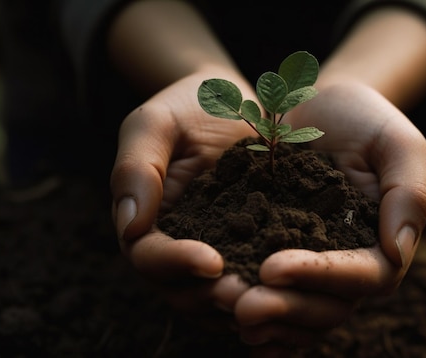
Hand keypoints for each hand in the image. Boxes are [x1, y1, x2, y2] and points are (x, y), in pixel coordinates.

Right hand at [110, 71, 255, 328]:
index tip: (212, 261)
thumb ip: (136, 168)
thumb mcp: (156, 123)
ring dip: (242, 304)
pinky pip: (254, 281)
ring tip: (274, 300)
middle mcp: (176, 246)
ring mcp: (214, 251)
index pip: (149, 257)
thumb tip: (129, 226)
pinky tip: (296, 294)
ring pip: (217, 298)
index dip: (176, 264)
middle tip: (247, 295)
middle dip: (212, 296)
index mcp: (145, 221)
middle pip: (182, 290)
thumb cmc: (189, 105)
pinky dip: (269, 293)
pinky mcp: (250, 249)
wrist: (236, 102)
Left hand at [233, 82, 425, 353]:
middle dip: (285, 308)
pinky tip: (220, 315)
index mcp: (382, 244)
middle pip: (327, 307)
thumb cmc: (365, 121)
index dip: (320, 277)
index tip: (273, 268)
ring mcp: (313, 266)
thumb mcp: (397, 143)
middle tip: (238, 304)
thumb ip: (409, 193)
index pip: (363, 277)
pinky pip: (273, 296)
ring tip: (223, 309)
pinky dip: (255, 315)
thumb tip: (398, 253)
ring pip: (298, 311)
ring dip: (265, 319)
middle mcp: (348, 265)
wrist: (319, 109)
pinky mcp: (278, 257)